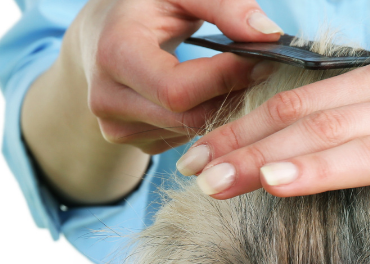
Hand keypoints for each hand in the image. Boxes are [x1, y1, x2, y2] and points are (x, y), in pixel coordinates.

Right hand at [65, 0, 283, 154]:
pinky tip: (213, 96)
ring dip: (223, 109)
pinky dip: (206, 120)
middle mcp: (107, 99)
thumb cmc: (145, 5)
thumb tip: (268, 34)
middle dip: (230, 96)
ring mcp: (117, 128)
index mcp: (114, 54)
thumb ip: (223, 5)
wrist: (101, 34)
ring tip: (237, 79)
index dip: (224, 77)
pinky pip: (184, 141)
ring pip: (190, 133)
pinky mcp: (134, 144)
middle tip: (260, 71)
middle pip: (187, 118)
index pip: (178, 89)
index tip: (258, 58)